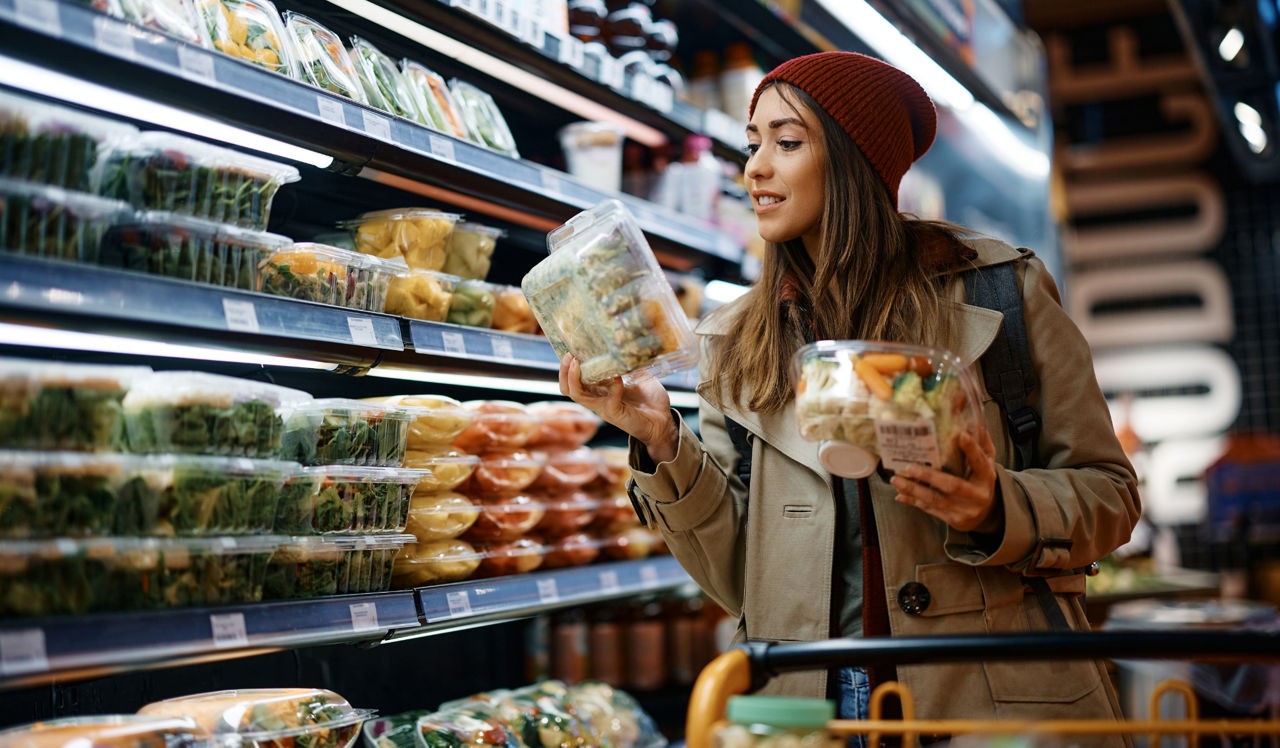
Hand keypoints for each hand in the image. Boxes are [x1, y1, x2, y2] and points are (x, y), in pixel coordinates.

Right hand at [558, 355, 678, 462]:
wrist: (663, 422)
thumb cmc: (649, 401)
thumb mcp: (638, 376)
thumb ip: (630, 363)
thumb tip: (628, 344)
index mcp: (599, 391)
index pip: (574, 381)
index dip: (567, 367)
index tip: (571, 349)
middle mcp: (597, 400)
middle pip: (568, 389)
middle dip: (564, 371)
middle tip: (569, 355)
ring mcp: (604, 408)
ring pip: (578, 395)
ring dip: (575, 378)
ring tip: (577, 362)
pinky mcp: (616, 414)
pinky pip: (608, 400)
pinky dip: (611, 386)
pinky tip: (616, 377)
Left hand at [889, 427, 999, 532]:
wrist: (985, 514)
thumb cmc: (980, 481)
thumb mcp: (986, 463)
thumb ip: (981, 445)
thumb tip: (973, 423)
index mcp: (987, 477)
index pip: (979, 462)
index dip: (971, 449)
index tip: (960, 435)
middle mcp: (977, 495)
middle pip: (952, 486)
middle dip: (929, 476)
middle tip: (910, 467)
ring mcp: (965, 510)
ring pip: (936, 500)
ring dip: (914, 490)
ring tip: (896, 480)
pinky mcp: (953, 519)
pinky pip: (930, 510)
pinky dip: (913, 502)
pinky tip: (899, 494)